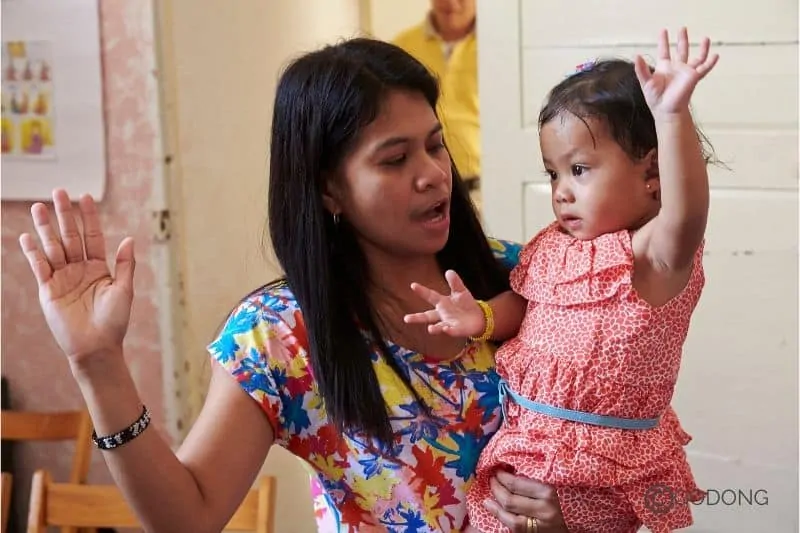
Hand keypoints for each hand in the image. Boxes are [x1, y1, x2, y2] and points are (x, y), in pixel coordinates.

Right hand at [18, 189, 134, 364]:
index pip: (93, 236)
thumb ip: (124, 265)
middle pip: (70, 236)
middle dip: (64, 214)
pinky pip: (39, 267)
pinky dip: (33, 253)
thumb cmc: (114, 321)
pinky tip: (27, 237)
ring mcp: (62, 278)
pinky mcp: (48, 290)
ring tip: (38, 207)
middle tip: (58, 191)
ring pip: (53, 247)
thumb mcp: (124, 290)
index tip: (86, 196)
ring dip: (45, 228)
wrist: (96, 347)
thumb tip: (129, 239)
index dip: (89, 217)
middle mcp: (79, 269)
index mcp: (99, 267)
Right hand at [403, 270, 484, 336]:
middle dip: (417, 318)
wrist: (478, 318)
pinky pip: (452, 331)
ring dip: (434, 328)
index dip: (422, 291)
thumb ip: (454, 282)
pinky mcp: (457, 330)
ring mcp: (448, 323)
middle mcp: (442, 315)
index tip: (413, 285)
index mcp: (442, 303)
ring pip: (439, 326)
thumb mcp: (460, 291)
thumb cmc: (466, 304)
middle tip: (406, 319)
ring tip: (430, 329)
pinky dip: (449, 331)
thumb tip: (449, 271)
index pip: (430, 296)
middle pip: (427, 316)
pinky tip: (446, 329)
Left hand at [483, 470, 567, 532]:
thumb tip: (511, 468)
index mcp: (549, 493)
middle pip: (510, 497)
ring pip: (508, 510)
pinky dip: (496, 512)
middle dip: (496, 485)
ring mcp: (537, 524)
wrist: (570, 527)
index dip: (503, 476)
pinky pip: (509, 523)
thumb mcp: (554, 489)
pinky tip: (489, 504)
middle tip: (491, 476)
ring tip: (490, 488)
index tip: (498, 468)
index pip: (517, 484)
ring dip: (494, 497)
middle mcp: (544, 509)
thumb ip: (537, 481)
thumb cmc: (564, 504)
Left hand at [634, 27, 718, 117]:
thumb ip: (641, 69)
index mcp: (664, 67)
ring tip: (705, 39)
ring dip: (702, 48)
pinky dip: (710, 62)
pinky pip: (704, 68)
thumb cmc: (655, 98)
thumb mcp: (645, 82)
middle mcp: (676, 68)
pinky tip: (715, 55)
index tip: (663, 31)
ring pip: (697, 57)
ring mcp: (686, 72)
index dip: (663, 41)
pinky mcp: (694, 78)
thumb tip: (637, 56)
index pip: (664, 51)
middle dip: (682, 39)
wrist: (666, 110)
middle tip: (683, 28)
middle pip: (681, 50)